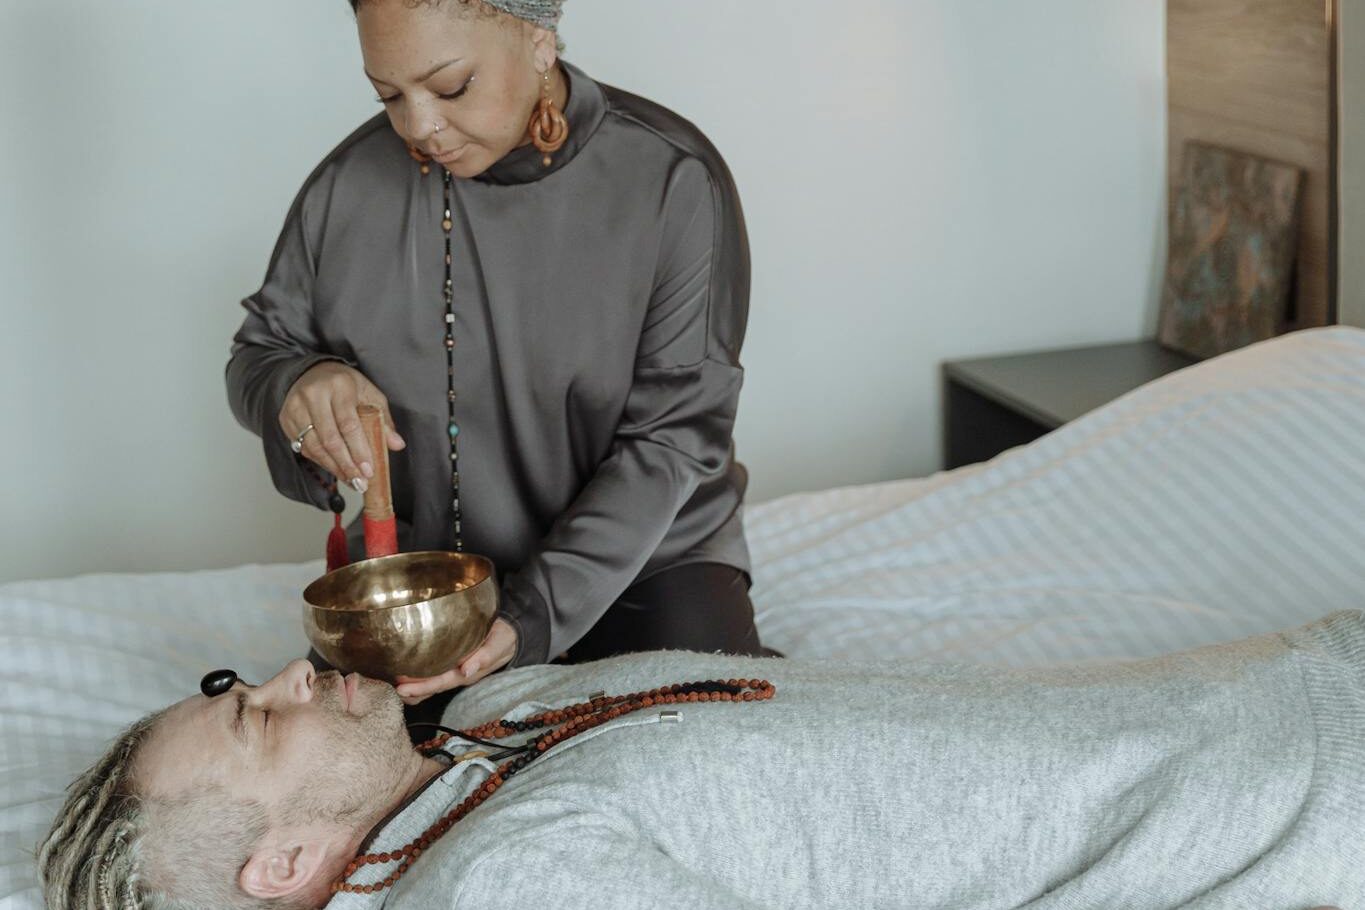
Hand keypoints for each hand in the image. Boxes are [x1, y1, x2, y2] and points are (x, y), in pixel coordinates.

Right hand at [280, 362, 405, 490]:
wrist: (312, 371)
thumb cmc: (345, 385)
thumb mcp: (369, 394)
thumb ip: (383, 419)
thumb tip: (397, 444)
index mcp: (339, 386)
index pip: (349, 424)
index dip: (359, 450)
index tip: (369, 471)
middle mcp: (313, 395)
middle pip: (330, 439)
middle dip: (347, 465)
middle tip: (360, 483)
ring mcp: (295, 407)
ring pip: (314, 447)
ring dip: (334, 468)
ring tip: (351, 481)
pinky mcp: (285, 418)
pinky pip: (303, 447)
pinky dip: (321, 462)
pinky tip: (336, 469)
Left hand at [394, 618, 518, 703]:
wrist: (510, 635)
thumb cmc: (503, 637)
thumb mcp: (499, 643)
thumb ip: (485, 656)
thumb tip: (466, 670)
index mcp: (468, 672)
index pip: (442, 682)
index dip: (422, 686)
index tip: (402, 688)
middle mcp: (458, 675)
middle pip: (432, 687)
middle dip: (412, 690)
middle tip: (392, 688)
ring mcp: (454, 672)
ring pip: (431, 685)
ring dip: (413, 687)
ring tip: (392, 685)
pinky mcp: (452, 665)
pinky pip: (433, 675)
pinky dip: (418, 678)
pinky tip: (403, 675)